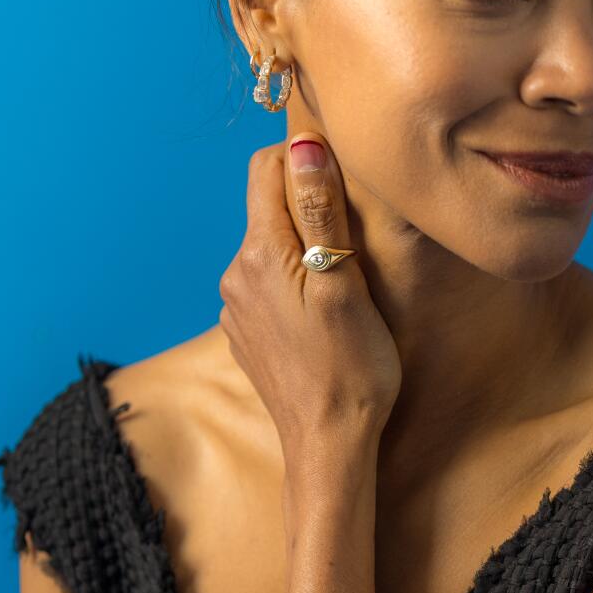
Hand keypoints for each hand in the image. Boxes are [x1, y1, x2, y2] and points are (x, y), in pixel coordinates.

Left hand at [217, 134, 402, 462]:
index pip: (267, 169)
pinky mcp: (246, 333)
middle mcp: (235, 275)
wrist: (327, 446)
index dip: (306, 161)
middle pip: (269, 209)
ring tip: (344, 285)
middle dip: (309, 209)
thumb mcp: (344, 284)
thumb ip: (321, 211)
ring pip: (271, 249)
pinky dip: (295, 285)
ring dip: (304, 250)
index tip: (345, 182)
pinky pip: (268, 286)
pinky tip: (323, 317)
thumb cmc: (351, 369)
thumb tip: (304, 145)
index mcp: (260, 255)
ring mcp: (236, 307)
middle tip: (357, 241)